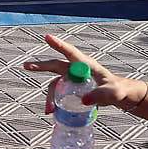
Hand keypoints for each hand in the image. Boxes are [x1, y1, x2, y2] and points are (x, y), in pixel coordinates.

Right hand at [22, 36, 143, 109]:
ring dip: (50, 96)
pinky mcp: (73, 89)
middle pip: (56, 66)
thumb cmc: (119, 90)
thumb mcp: (113, 93)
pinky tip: (52, 111)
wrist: (121, 95)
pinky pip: (60, 93)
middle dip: (41, 66)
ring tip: (49, 110)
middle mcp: (77, 70)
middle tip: (26, 66)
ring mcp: (74, 79)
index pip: (71, 53)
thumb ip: (101, 95)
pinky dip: (54, 101)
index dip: (59, 45)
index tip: (48, 37)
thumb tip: (83, 100)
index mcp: (86, 65)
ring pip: (56, 84)